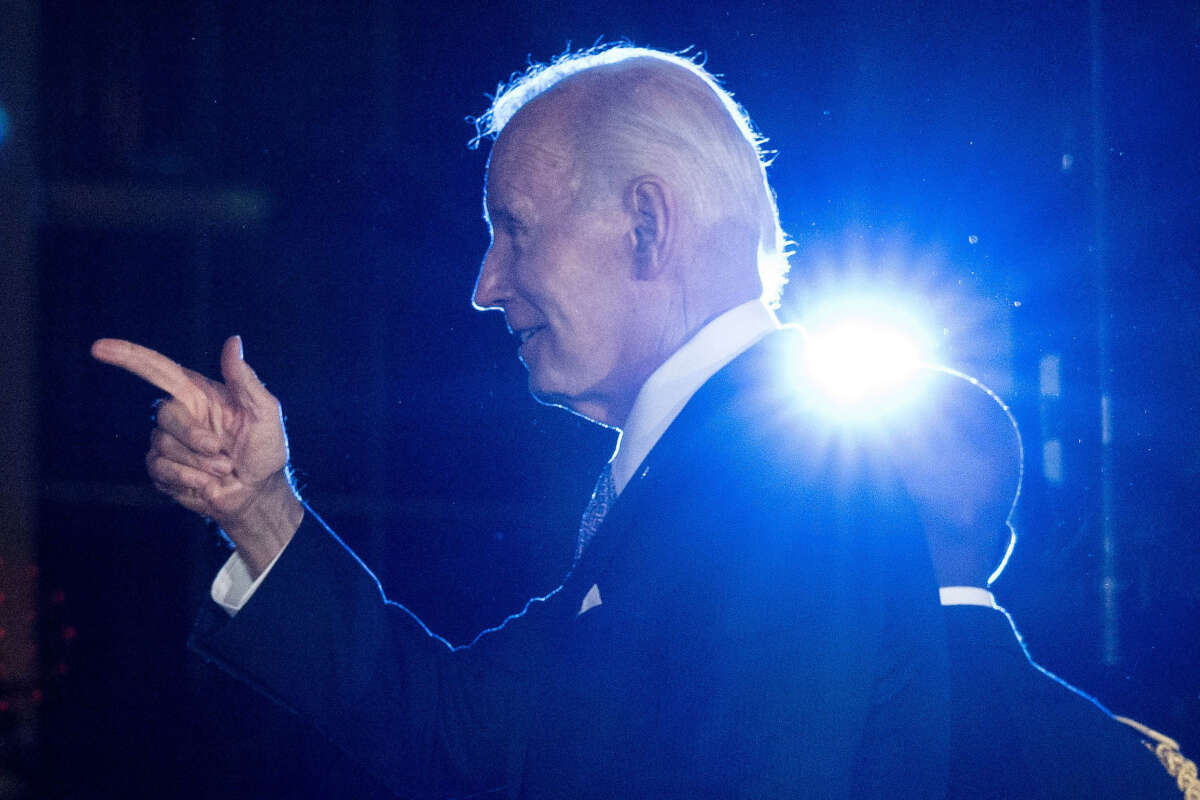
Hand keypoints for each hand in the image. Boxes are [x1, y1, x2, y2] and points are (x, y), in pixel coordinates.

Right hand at [91, 335, 302, 574]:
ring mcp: (168, 442)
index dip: (128, 356)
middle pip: (164, 414)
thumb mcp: (265, 411)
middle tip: (221, 452)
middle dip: (193, 438)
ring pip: (162, 445)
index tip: (99, 348)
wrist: (258, 493)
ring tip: (223, 470)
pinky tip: (207, 484)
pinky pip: (159, 469)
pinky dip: (188, 479)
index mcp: (200, 394)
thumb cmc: (265, 450)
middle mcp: (181, 414)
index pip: (158, 369)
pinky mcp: (162, 469)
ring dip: (198, 463)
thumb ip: (245, 379)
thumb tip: (234, 341)